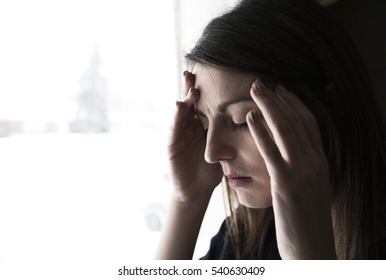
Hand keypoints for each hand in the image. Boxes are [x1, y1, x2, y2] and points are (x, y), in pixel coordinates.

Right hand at [168, 71, 222, 203]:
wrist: (197, 190)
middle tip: (195, 70)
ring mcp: (180, 134)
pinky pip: (174, 129)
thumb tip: (255, 119)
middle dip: (192, 87)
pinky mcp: (172, 145)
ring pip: (182, 112)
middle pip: (190, 103)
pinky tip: (179, 105)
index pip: (205, 104)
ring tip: (193, 87)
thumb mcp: (224, 149)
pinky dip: (176, 116)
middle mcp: (190, 126)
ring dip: (186, 98)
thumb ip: (232, 135)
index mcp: (202, 126)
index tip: (214, 74)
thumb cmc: (211, 169)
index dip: (207, 90)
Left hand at [246, 80, 335, 258]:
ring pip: (286, 131)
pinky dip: (261, 132)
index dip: (294, 104)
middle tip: (263, 82)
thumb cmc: (307, 220)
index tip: (281, 90)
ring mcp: (302, 172)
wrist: (313, 249)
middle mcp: (314, 163)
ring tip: (255, 89)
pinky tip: (251, 117)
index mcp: (320, 162)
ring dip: (269, 107)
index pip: (309, 124)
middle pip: (297, 121)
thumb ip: (303, 168)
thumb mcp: (310, 189)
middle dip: (279, 99)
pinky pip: (272, 152)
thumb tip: (292, 155)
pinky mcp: (286, 185)